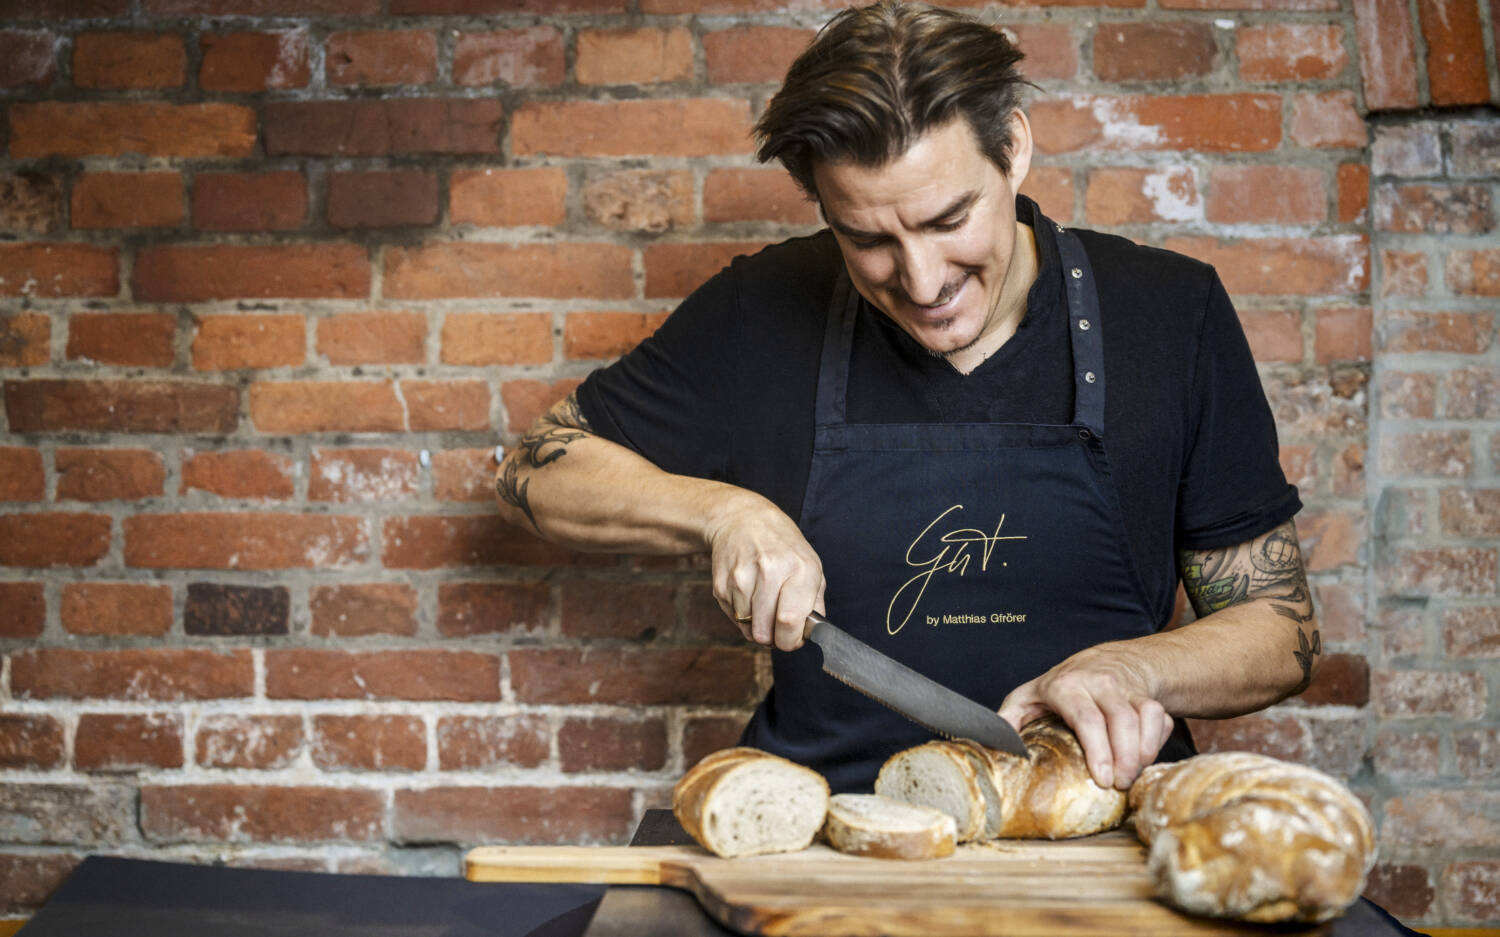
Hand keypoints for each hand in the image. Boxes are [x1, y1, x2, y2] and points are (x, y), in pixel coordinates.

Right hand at [705, 493, 824, 651]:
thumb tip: (810, 633)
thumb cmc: (782, 545)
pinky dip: (743, 615)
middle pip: (766, 633)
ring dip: (758, 626)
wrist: (742, 520)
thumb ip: (815, 601)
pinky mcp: (721, 585)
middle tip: (778, 626)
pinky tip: (749, 595)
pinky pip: (735, 619)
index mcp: (800, 569)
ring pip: (749, 630)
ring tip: (764, 605)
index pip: (790, 622)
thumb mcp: (810, 563)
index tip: (793, 638)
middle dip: (774, 638)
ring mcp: (742, 578)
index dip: (792, 640)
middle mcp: (770, 572)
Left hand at [998, 643, 1172, 790]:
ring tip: (1131, 777)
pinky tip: (1144, 758)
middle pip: (1120, 720)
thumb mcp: (1029, 696)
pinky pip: (1160, 719)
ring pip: (1145, 717)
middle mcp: (1099, 683)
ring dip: (1143, 752)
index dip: (1097, 750)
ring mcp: (1126, 688)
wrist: (1105, 660)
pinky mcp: (1148, 695)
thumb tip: (990, 744)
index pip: (1086, 717)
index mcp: (1066, 686)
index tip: (1101, 779)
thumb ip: (1009, 719)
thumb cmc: (1062, 686)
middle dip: (1124, 758)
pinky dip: (1157, 741)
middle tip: (1119, 785)